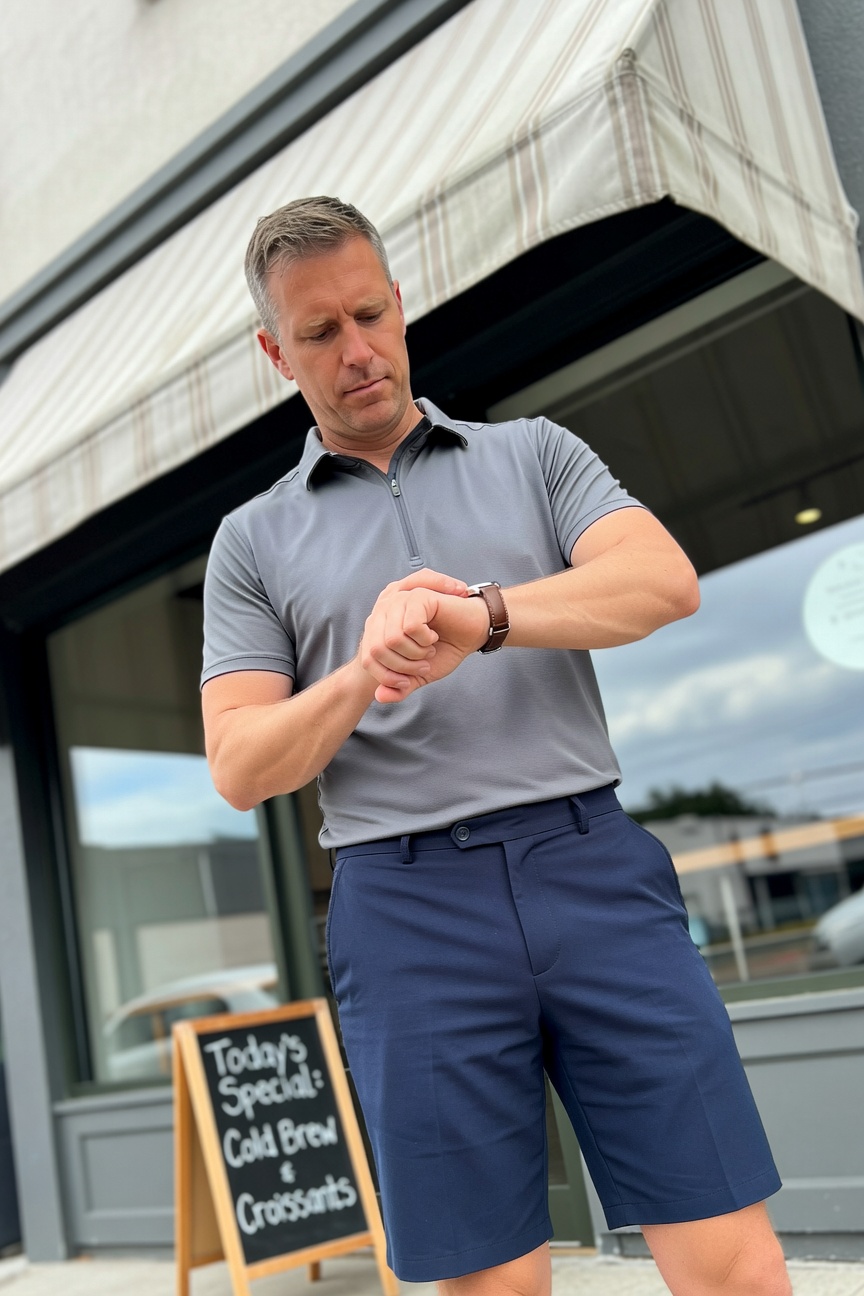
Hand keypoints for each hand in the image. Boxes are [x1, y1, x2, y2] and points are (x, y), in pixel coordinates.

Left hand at [358, 568, 488, 702]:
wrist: (472, 633)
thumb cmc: (444, 650)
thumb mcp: (418, 675)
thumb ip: (398, 687)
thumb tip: (380, 696)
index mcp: (378, 629)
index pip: (368, 660)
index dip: (388, 677)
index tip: (408, 681)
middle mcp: (383, 613)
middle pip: (377, 650)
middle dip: (404, 666)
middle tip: (424, 664)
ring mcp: (399, 601)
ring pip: (392, 639)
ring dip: (416, 653)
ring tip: (429, 648)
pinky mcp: (417, 596)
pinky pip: (410, 626)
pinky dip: (425, 639)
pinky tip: (433, 636)